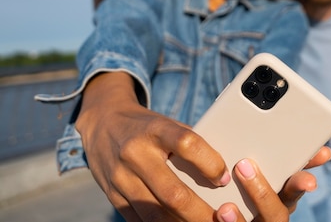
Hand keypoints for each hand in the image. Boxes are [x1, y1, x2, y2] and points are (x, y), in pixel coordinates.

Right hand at [77, 72, 329, 221]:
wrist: (103, 123)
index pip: (186, 143)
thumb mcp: (168, 124)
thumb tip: (223, 175)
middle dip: (200, 211)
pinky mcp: (113, 196)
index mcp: (155, 129)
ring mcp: (120, 177)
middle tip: (221, 218)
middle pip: (172, 190)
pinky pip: (140, 219)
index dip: (209, 162)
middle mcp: (135, 153)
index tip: (224, 176)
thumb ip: (190, 145)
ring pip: (155, 211)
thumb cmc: (149, 126)